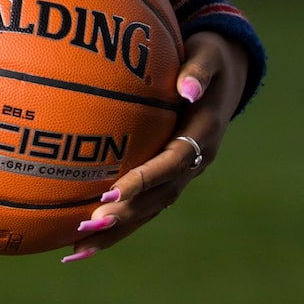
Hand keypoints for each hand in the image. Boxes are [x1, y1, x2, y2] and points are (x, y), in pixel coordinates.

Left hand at [64, 32, 248, 261]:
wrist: (226, 73)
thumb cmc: (207, 56)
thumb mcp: (207, 55)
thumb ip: (197, 71)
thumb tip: (187, 88)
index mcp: (204, 135)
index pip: (172, 163)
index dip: (144, 179)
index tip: (113, 191)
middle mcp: (195, 162)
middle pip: (158, 197)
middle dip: (125, 215)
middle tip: (87, 227)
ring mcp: (184, 174)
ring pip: (150, 209)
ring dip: (117, 230)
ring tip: (77, 249)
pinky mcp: (170, 177)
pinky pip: (144, 204)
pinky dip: (117, 223)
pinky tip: (80, 238)